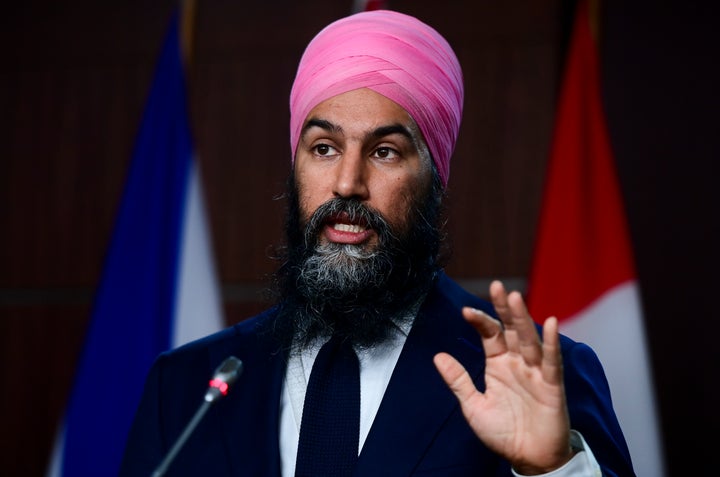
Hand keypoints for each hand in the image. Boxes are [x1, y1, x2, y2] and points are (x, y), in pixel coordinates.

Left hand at [433, 280, 573, 474]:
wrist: (529, 458)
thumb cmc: (503, 432)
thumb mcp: (473, 406)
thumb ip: (458, 380)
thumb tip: (437, 356)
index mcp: (498, 364)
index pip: (489, 335)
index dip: (480, 321)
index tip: (465, 311)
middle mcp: (517, 362)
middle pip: (511, 329)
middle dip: (503, 309)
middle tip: (497, 286)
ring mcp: (535, 372)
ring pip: (529, 340)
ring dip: (523, 319)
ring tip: (514, 298)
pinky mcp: (552, 385)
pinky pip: (552, 361)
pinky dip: (551, 343)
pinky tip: (551, 323)